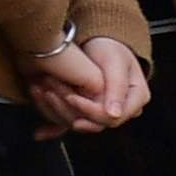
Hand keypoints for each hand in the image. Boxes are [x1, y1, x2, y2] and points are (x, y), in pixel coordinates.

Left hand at [25, 33, 142, 134]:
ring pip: (78, 124)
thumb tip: (114, 114)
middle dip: (68, 110)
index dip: (89, 110)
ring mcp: (100, 114)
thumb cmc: (110, 48)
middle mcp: (119, 111)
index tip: (71, 98)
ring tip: (40, 93)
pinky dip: (53, 129)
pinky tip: (40, 133)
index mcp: (134, 100)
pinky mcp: (83, 114)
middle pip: (93, 124)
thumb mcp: (116, 62)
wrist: (98, 42)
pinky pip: (69, 126)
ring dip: (56, 113)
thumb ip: (117, 86)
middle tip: (49, 93)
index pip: (111, 117)